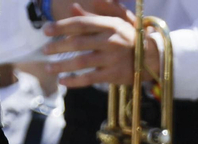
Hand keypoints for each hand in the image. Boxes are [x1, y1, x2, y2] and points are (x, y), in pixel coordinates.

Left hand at [44, 2, 160, 89]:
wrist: (153, 58)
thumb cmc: (129, 38)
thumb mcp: (114, 22)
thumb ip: (92, 16)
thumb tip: (72, 8)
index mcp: (109, 25)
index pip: (81, 23)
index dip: (61, 26)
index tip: (46, 30)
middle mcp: (110, 40)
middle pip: (78, 42)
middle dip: (58, 46)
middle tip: (44, 49)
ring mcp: (112, 59)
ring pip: (81, 62)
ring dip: (62, 65)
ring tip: (48, 67)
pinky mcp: (113, 75)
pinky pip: (89, 78)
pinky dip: (74, 81)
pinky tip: (63, 81)